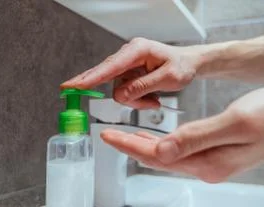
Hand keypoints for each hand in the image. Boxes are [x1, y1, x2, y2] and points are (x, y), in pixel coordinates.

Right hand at [61, 38, 203, 108]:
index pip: (110, 66)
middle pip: (109, 79)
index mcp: (137, 50)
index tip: (74, 86)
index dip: (90, 78)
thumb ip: (143, 86)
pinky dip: (137, 99)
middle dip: (127, 96)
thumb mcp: (168, 78)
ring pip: (118, 90)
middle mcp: (128, 55)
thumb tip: (121, 95)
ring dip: (136, 101)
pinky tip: (151, 98)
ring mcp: (127, 65)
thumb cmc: (182, 66)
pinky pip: (124, 92)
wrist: (189, 64)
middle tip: (110, 95)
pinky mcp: (128, 74)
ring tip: (154, 101)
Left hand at [100, 86, 263, 182]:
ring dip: (145, 146)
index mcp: (209, 162)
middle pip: (159, 159)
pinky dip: (164, 144)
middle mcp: (209, 167)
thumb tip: (160, 151)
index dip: (130, 145)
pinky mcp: (218, 154)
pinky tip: (157, 138)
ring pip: (169, 156)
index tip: (108, 137)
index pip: (158, 156)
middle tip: (109, 135)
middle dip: (131, 147)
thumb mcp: (235, 123)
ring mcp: (214, 162)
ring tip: (124, 137)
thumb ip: (196, 137)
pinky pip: (182, 152)